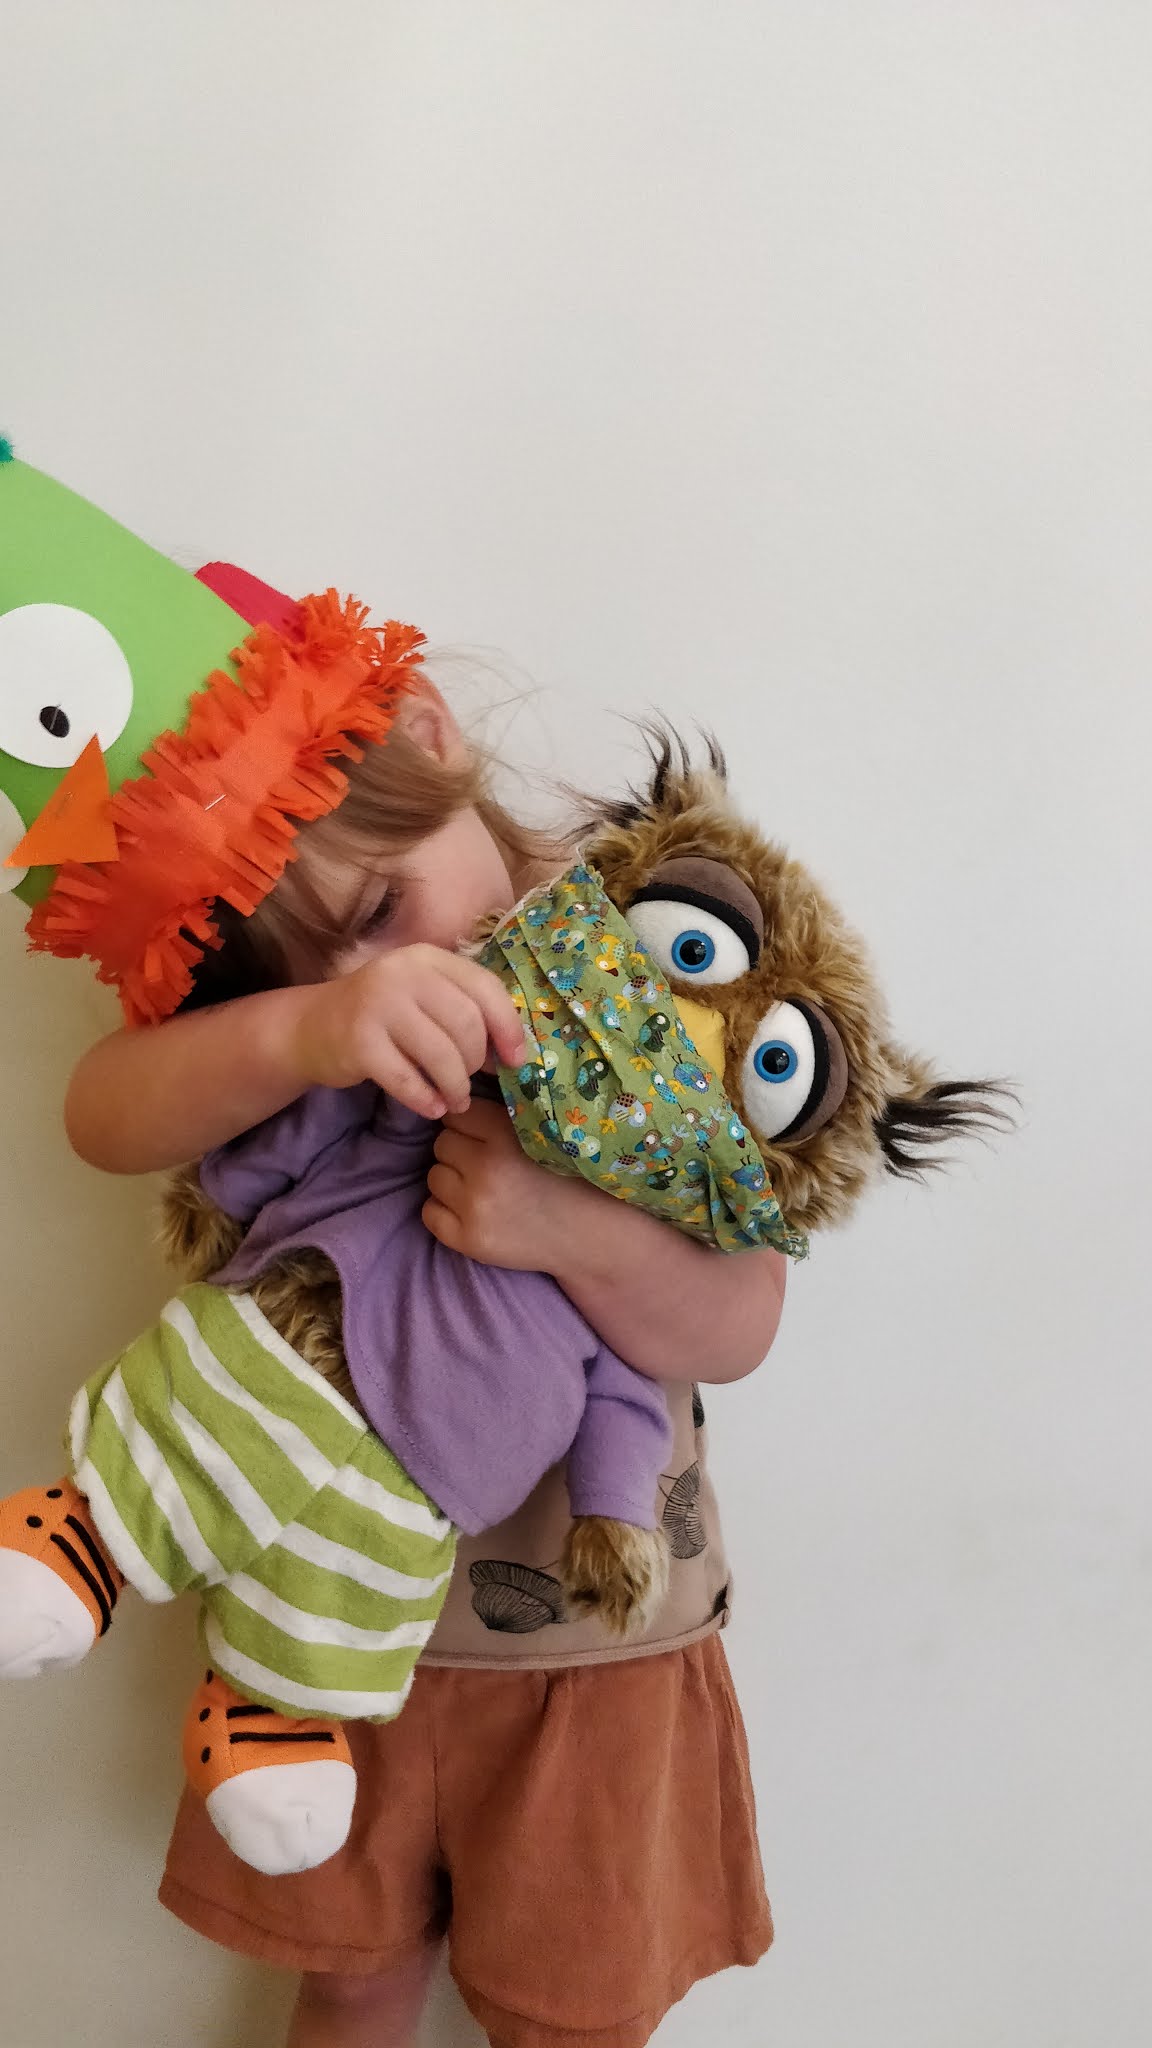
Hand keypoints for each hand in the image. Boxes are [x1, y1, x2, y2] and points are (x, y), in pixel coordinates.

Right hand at [291, 946, 526, 1119]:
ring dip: (456, 1087)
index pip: (485, 987)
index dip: (508, 1027)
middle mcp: (403, 974)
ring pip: (441, 1055)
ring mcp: (378, 1006)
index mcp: (428, 958)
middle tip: (471, 1082)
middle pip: (466, 1024)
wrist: (312, 1027)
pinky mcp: (359, 1042)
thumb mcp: (423, 998)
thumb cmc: (383, 1016)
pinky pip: (408, 1080)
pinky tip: (432, 1107)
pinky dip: (426, 1099)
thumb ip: (464, 1010)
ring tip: (455, 1101)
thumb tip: (514, 1051)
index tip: (516, 1060)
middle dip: (477, 1062)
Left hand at [422, 1096, 574, 1268]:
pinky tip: (473, 1212)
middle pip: (442, 1144)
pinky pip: (429, 1213)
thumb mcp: (541, 1134)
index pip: (457, 1116)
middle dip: (460, 1152)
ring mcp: (475, 1206)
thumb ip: (501, 1115)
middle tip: (488, 1166)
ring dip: (452, 1181)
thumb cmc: (565, 1178)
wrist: (588, 1232)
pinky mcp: (468, 1239)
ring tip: (483, 1190)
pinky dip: (446, 1211)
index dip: (470, 1125)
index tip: (486, 1137)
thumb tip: (456, 1100)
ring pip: (434, 1177)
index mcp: (506, 1135)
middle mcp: (487, 1168)